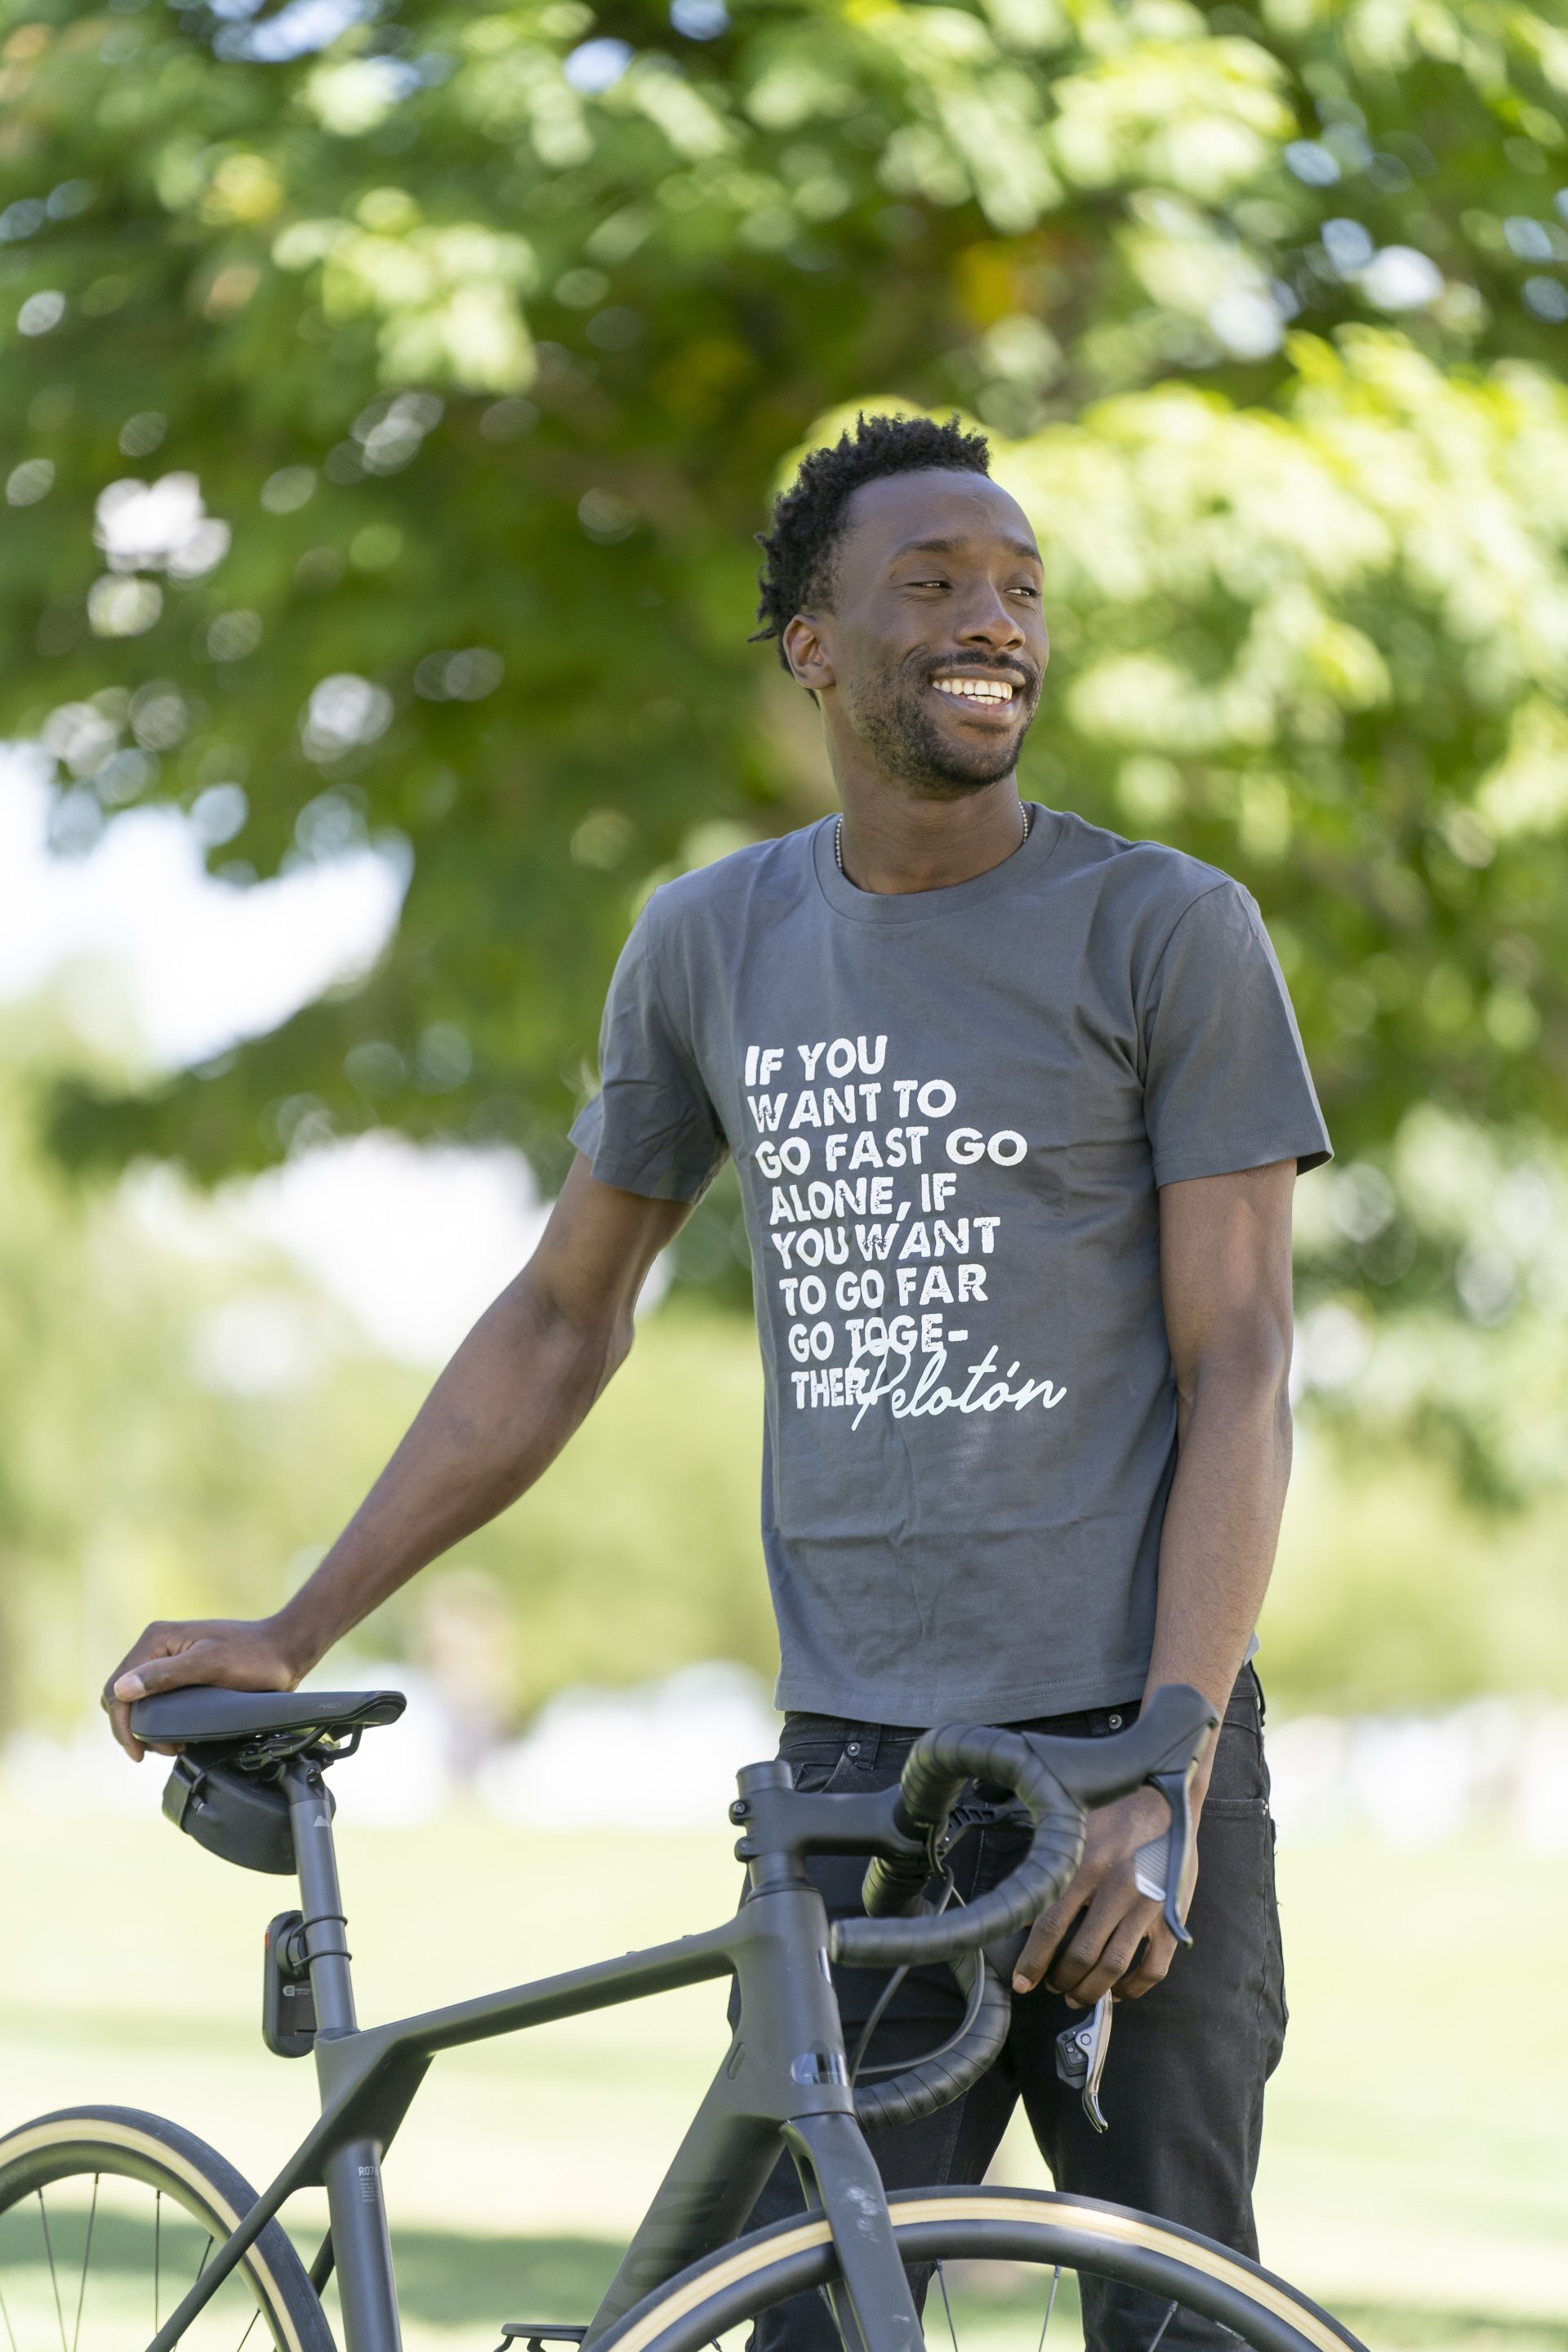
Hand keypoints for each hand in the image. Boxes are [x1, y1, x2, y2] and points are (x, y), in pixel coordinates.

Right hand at [102, 1616, 304, 1760]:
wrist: (285, 1651)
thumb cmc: (253, 1657)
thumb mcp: (209, 1664)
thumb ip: (166, 1675)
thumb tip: (122, 1690)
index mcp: (156, 1639)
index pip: (117, 1687)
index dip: (122, 1724)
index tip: (138, 1753)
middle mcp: (158, 1647)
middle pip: (123, 1695)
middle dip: (134, 1729)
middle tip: (161, 1751)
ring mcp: (169, 1660)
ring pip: (139, 1702)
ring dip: (147, 1728)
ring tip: (173, 1747)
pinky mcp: (182, 1673)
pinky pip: (158, 1701)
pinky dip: (160, 1722)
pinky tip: (176, 1737)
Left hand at [1012, 1784, 1196, 2006]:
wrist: (1169, 1797)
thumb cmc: (1115, 1811)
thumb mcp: (1077, 1830)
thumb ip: (1054, 1869)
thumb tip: (1027, 1911)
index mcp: (1087, 1864)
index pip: (1050, 1926)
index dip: (1032, 1961)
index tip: (1021, 1981)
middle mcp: (1118, 1888)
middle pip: (1080, 1955)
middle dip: (1059, 1980)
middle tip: (1050, 1986)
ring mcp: (1149, 1906)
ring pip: (1113, 1968)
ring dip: (1090, 1991)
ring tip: (1075, 1995)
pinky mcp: (1173, 1918)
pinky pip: (1154, 1968)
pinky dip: (1133, 1988)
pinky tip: (1118, 1991)